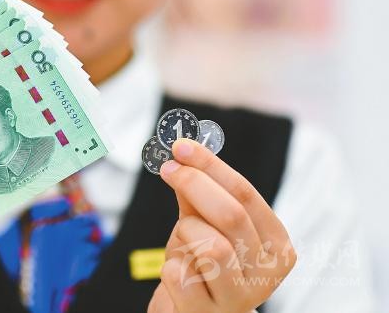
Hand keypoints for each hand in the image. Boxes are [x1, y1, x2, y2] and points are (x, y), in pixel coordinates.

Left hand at [147, 139, 296, 312]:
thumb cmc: (201, 267)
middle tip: (168, 169)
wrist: (189, 311)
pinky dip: (170, 266)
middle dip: (193, 184)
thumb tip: (184, 155)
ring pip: (211, 245)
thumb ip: (199, 194)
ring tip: (182, 244)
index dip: (211, 166)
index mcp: (277, 245)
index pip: (247, 194)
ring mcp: (240, 298)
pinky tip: (178, 273)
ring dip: (185, 235)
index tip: (182, 147)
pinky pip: (180, 275)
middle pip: (231, 215)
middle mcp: (267, 273)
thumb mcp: (204, 225)